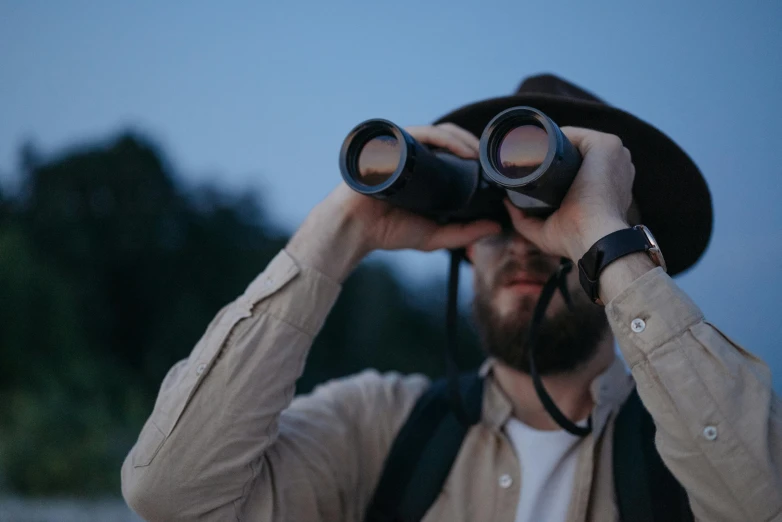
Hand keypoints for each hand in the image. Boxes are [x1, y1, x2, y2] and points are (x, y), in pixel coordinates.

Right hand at [287, 123, 500, 280]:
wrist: (354, 231)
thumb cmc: (387, 231)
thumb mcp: (434, 235)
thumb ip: (464, 233)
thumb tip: (496, 227)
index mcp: (422, 170)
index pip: (451, 151)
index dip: (473, 153)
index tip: (493, 167)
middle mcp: (411, 155)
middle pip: (446, 137)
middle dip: (471, 143)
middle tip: (490, 159)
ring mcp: (398, 148)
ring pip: (435, 132)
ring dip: (460, 139)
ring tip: (476, 155)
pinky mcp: (388, 145)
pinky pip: (417, 133)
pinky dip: (440, 138)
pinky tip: (457, 149)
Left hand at [503, 127, 634, 261]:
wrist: (594, 238)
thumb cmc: (576, 240)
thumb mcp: (545, 231)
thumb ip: (524, 219)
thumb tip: (507, 204)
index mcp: (607, 185)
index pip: (579, 166)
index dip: (554, 167)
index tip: (532, 172)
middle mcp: (615, 167)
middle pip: (575, 152)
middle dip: (550, 155)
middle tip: (525, 163)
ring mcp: (614, 155)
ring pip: (574, 142)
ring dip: (550, 144)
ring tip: (526, 152)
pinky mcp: (607, 146)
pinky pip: (576, 134)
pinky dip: (555, 135)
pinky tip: (538, 142)